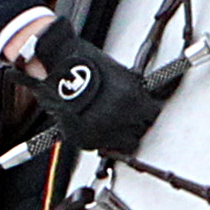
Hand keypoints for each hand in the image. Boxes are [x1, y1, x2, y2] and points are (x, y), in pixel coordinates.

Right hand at [12, 20, 163, 154]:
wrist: (57, 67)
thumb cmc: (83, 63)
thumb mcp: (119, 73)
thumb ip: (133, 89)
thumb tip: (141, 100)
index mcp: (132, 98)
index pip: (153, 113)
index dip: (146, 112)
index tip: (142, 111)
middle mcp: (120, 118)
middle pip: (141, 130)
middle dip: (135, 124)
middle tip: (125, 117)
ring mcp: (103, 132)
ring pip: (125, 143)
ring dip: (121, 135)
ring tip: (112, 123)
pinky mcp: (87, 141)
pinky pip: (103, 146)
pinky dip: (102, 140)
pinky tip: (98, 127)